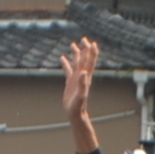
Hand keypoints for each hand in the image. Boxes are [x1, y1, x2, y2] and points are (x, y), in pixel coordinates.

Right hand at [59, 38, 100, 153]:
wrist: (75, 114)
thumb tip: (83, 72)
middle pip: (84, 59)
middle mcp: (82, 76)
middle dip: (84, 49)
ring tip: (73, 44)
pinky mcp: (70, 82)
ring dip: (76, 54)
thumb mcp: (81, 95)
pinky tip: (62, 58)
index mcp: (85, 77)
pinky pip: (68, 70)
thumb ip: (82, 84)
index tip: (92, 43)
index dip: (91, 53)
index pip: (89, 62)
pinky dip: (66, 63)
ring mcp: (76, 78)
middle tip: (83, 39)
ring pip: (76, 63)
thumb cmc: (78, 106)